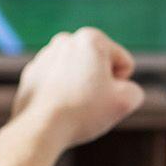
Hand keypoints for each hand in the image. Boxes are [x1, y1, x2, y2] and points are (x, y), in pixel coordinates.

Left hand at [10, 27, 144, 153]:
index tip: (104, 96)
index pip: (123, 63)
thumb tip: (121, 90)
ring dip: (80, 89)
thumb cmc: (83, 111)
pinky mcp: (32, 73)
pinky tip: (56, 109)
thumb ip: (134, 90)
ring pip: (78, 75)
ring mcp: (45, 56)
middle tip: (88, 103)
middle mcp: (66, 39)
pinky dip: (61, 94)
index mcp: (91, 38)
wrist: (40, 128)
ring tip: (72, 107)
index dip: (121, 85)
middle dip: (99, 84)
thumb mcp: (125, 102)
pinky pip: (58, 84)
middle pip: (100, 67)